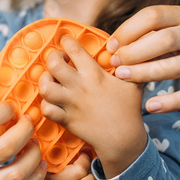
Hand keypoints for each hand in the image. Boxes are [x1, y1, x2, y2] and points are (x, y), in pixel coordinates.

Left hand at [39, 36, 145, 173]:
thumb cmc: (129, 110)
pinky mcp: (66, 119)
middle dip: (52, 57)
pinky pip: (47, 109)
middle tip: (57, 59)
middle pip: (53, 64)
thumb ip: (129, 65)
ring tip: (51, 79)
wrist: (123, 139)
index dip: (66, 41)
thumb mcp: (134, 82)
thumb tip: (127, 51)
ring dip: (45, 80)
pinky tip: (52, 101)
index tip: (66, 41)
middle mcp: (79, 86)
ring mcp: (71, 103)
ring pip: (45, 86)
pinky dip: (46, 104)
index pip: (73, 49)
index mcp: (94, 74)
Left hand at [107, 5, 179, 112]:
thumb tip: (109, 49)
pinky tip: (151, 107)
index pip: (153, 16)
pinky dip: (172, 102)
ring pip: (178, 67)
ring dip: (147, 73)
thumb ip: (139, 34)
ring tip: (124, 77)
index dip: (128, 30)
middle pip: (166, 40)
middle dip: (135, 53)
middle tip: (116, 64)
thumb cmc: (175, 41)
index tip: (111, 46)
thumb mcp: (163, 28)